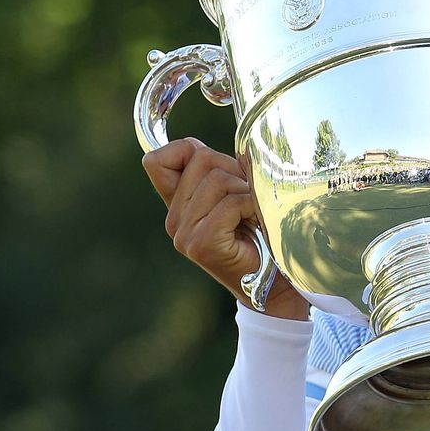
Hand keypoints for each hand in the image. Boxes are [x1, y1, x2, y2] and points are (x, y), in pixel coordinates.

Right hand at [141, 137, 308, 319]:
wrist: (274, 286)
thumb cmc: (262, 237)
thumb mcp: (238, 197)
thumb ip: (223, 172)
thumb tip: (230, 144)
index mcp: (177, 205)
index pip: (155, 160)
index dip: (187, 150)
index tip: (218, 166)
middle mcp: (174, 219)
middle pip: (200, 159)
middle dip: (234, 169)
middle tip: (248, 199)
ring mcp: (184, 233)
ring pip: (218, 179)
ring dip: (247, 190)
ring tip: (254, 214)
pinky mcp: (201, 244)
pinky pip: (230, 203)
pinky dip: (252, 207)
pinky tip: (257, 223)